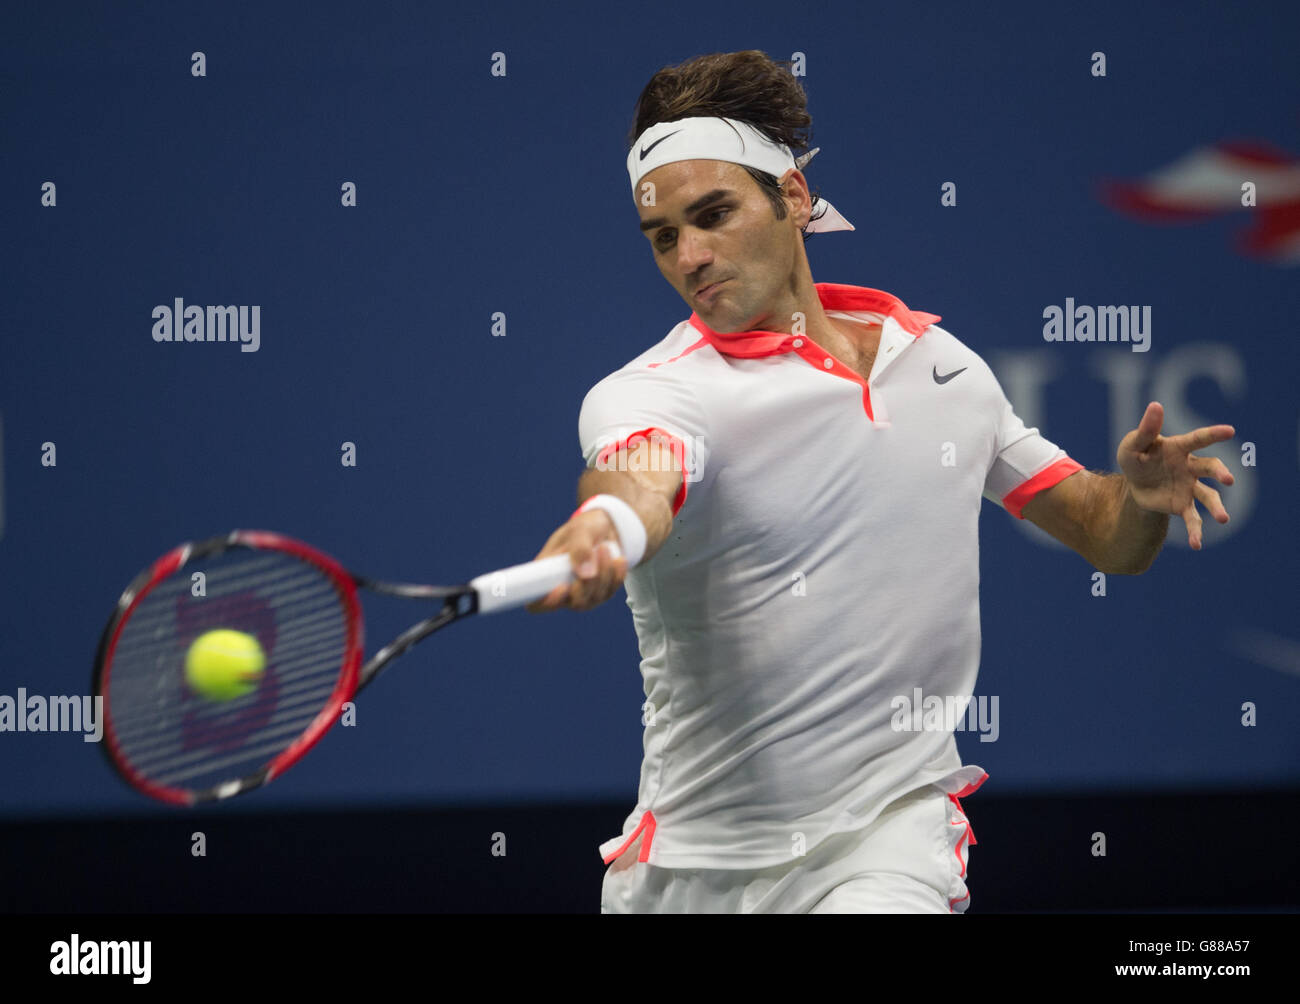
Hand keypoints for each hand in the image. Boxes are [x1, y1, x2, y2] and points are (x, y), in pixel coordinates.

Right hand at [525, 510, 628, 611]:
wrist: (606, 528)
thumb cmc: (586, 528)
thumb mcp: (581, 530)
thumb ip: (580, 548)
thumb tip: (585, 575)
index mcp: (544, 574)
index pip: (536, 603)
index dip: (546, 602)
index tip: (562, 586)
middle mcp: (562, 589)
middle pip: (573, 602)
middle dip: (588, 582)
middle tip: (596, 552)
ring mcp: (582, 594)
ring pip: (594, 599)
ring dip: (604, 573)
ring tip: (605, 548)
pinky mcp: (601, 593)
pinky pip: (610, 592)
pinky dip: (616, 575)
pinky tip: (618, 559)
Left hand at [1116, 401, 1234, 549]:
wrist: (1133, 483)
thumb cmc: (1137, 456)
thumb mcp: (1134, 444)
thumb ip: (1146, 429)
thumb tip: (1155, 406)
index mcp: (1179, 448)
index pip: (1198, 439)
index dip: (1213, 434)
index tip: (1230, 431)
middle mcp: (1190, 467)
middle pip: (1210, 467)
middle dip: (1220, 472)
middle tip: (1228, 479)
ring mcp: (1190, 487)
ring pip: (1208, 496)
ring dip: (1217, 507)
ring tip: (1223, 519)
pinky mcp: (1183, 505)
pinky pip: (1193, 519)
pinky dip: (1195, 532)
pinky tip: (1196, 545)